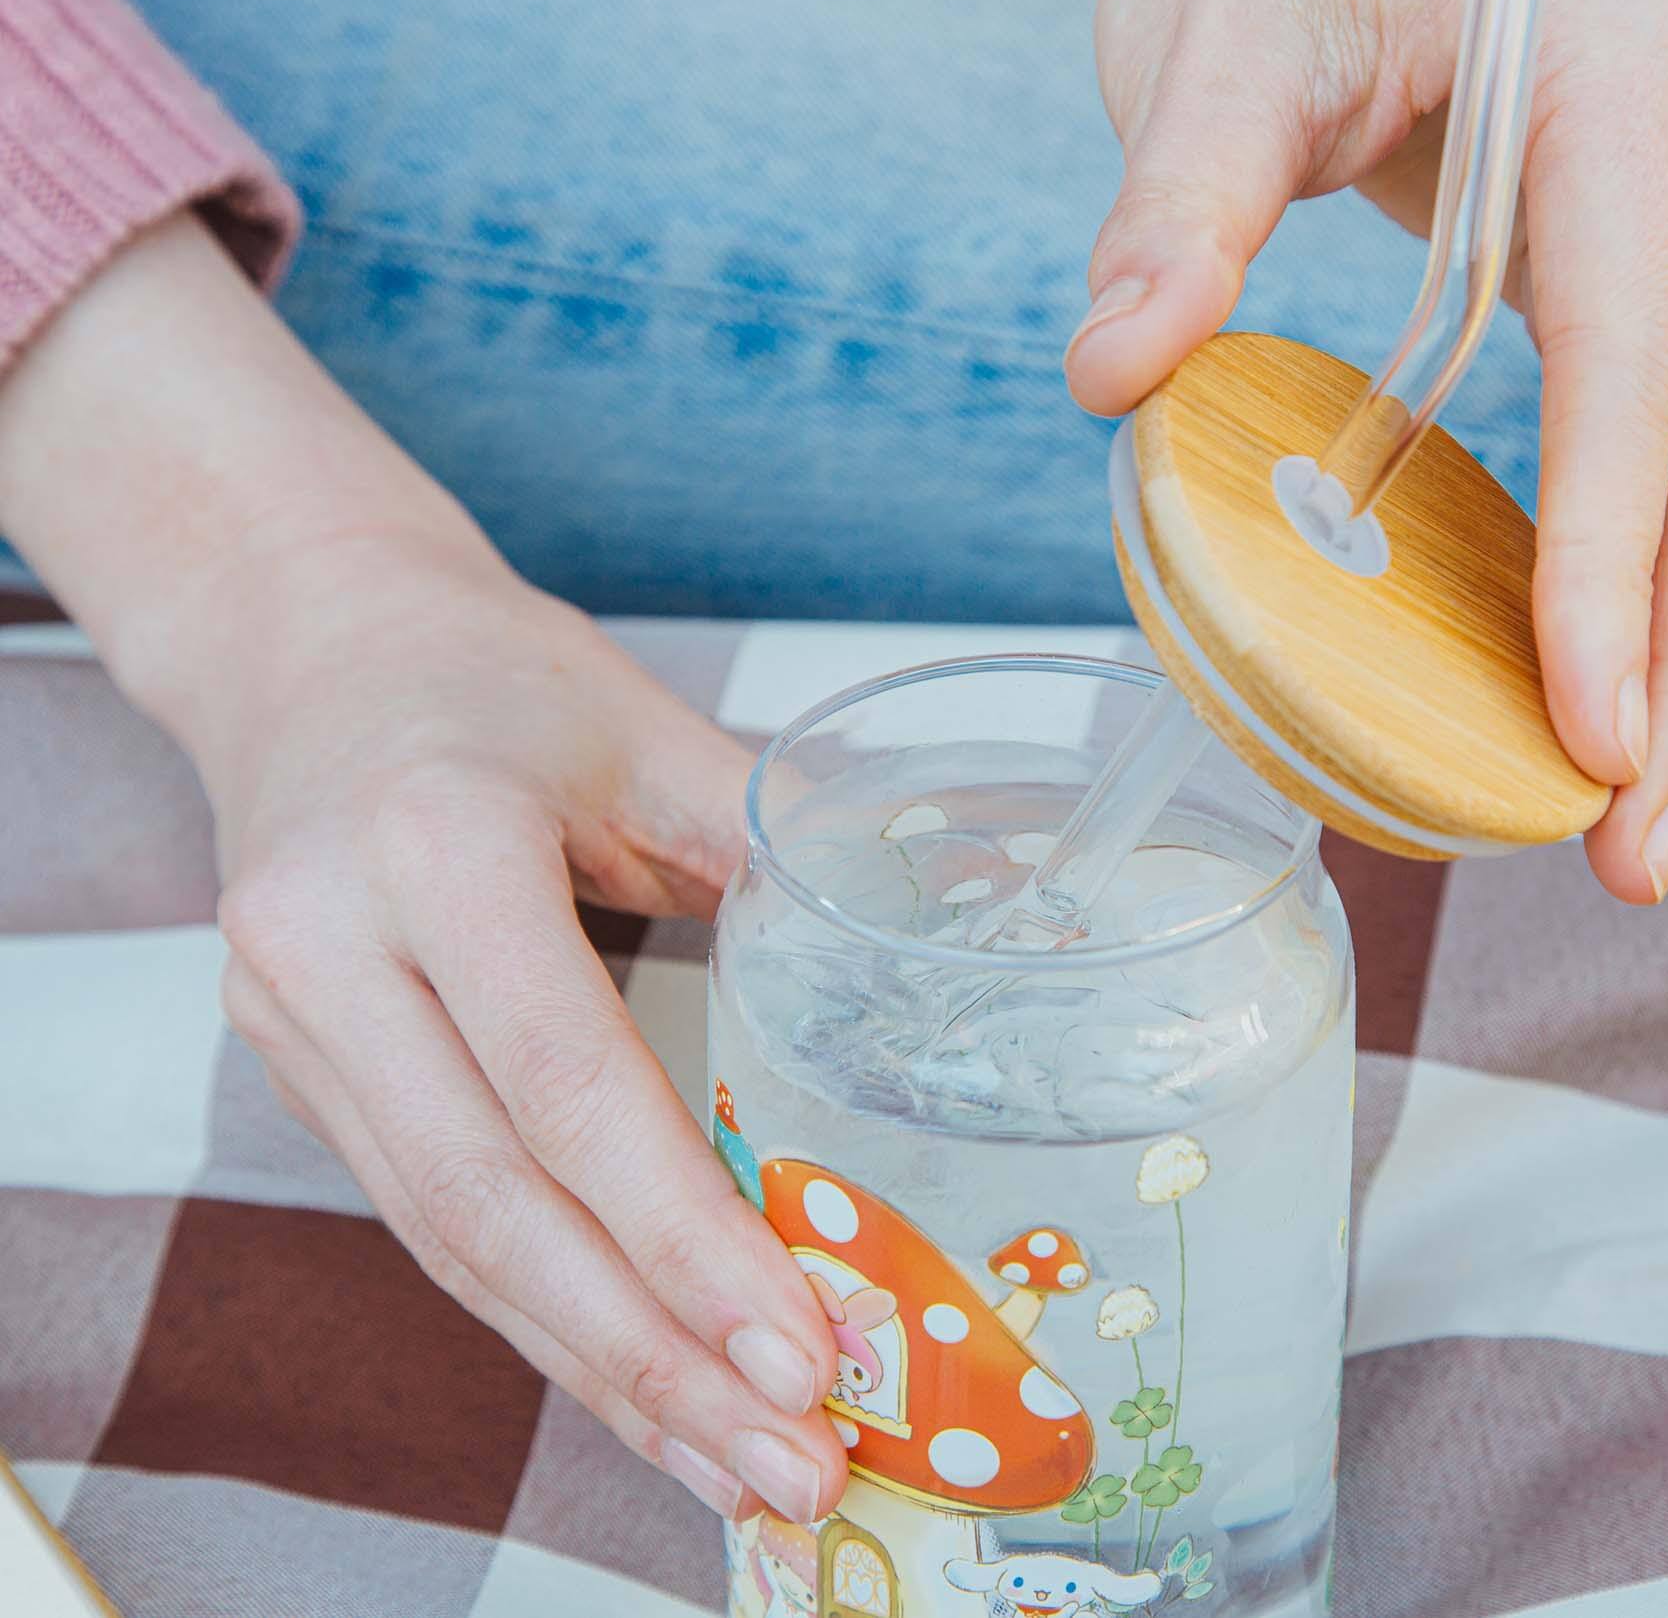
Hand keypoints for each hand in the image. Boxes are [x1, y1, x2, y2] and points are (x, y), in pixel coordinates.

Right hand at [0, 214, 845, 1525]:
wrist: (304, 646)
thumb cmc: (489, 673)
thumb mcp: (640, 725)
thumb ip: (772, 838)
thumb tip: (935, 945)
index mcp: (431, 846)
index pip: (564, 1082)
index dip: (681, 1233)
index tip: (799, 1346)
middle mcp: (328, 949)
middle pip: (494, 1207)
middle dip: (651, 1357)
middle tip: (788, 1460)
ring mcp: (290, 1023)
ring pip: (451, 1243)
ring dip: (600, 1369)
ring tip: (735, 1464)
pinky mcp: (298, 1069)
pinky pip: (429, 1218)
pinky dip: (542, 1312)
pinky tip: (638, 1379)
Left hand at [1071, 0, 1667, 901]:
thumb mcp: (1220, 39)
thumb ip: (1182, 199)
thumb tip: (1115, 372)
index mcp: (1620, 68)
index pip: (1640, 357)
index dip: (1617, 560)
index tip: (1589, 732)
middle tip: (1629, 843)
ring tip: (1630, 807)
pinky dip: (1655, 562)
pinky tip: (1604, 676)